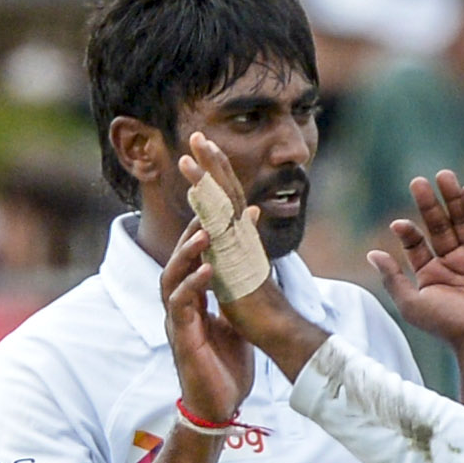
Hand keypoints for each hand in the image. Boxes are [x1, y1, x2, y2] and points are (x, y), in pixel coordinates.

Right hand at [155, 229, 263, 421]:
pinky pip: (180, 305)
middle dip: (191, 233)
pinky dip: (192, 285)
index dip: (208, 235)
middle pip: (178, 261)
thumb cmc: (225, 369)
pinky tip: (207, 271)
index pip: (195, 261)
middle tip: (208, 210)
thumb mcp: (236, 327)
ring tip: (204, 234)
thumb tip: (253, 276)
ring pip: (171, 277)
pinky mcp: (181, 339)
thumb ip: (236, 301)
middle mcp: (181, 308)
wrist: (219, 409)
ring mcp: (178, 322)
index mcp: (194, 303)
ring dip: (187, 254)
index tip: (228, 211)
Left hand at [174, 137, 327, 375]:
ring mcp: (241, 244)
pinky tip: (196, 190)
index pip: (229, 196)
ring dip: (204, 177)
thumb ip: (243, 240)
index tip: (205, 149)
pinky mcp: (236, 258)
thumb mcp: (246, 266)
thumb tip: (249, 216)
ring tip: (188, 155)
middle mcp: (244, 234)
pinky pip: (221, 226)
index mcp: (243, 235)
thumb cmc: (260, 305)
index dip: (217, 171)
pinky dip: (208, 206)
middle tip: (197, 135)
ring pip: (222, 203)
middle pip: (227, 189)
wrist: (275, 328)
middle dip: (212, 161)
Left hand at [370, 170, 463, 351]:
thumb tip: (372, 253)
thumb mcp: (412, 304)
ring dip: (453, 199)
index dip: (408, 232)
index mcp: (431, 274)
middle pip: (439, 226)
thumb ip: (392, 279)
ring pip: (462, 221)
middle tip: (418, 181)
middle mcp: (452, 263)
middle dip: (429, 204)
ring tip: (444, 176)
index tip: (399, 224)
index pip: (417, 244)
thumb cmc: (448, 326)